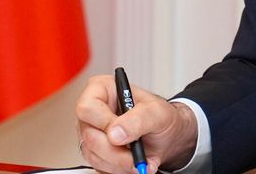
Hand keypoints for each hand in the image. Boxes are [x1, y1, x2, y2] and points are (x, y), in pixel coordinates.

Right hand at [74, 74, 197, 173]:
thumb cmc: (160, 117)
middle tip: (138, 157)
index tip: (122, 135)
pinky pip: (99, 166)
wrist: (167, 137)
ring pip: (94, 155)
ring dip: (120, 163)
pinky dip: (119, 169)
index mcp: (102, 90)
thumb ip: (138, 119)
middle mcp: (93, 112)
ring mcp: (92, 133)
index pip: (88, 107)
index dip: (104, 123)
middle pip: (90, 136)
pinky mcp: (96, 152)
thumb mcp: (158, 112)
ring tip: (143, 160)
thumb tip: (115, 133)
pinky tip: (134, 163)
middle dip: (116, 152)